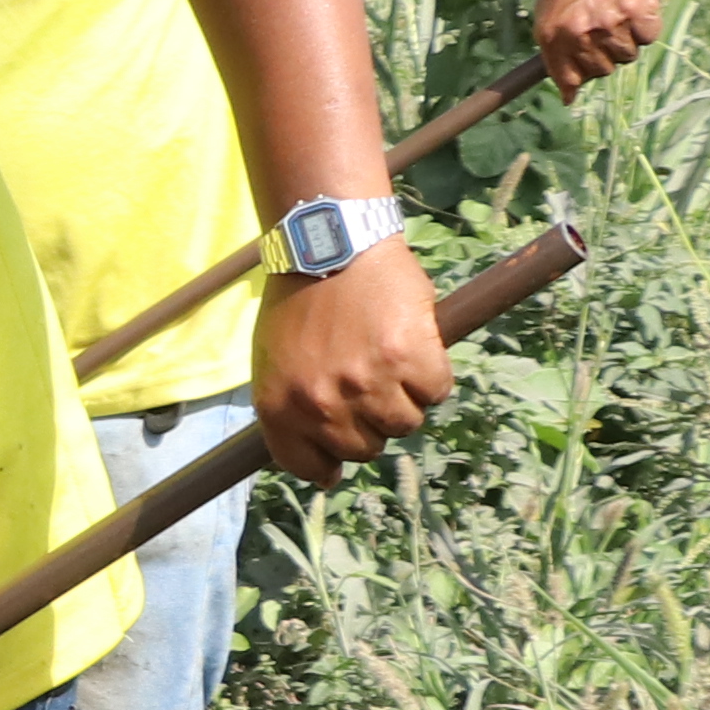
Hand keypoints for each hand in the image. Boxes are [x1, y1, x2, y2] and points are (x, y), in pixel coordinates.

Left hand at [252, 240, 451, 480]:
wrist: (332, 243)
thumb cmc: (301, 299)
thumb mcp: (273, 360)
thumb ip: (292, 406)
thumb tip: (323, 463)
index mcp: (280, 405)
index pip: (307, 467)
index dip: (328, 466)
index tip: (338, 462)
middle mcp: (321, 403)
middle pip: (363, 449)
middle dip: (370, 424)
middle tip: (370, 387)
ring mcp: (366, 384)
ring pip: (405, 424)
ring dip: (405, 399)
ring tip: (390, 361)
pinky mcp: (409, 360)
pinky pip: (436, 392)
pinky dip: (432, 374)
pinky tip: (415, 347)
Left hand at [531, 0, 661, 89]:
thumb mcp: (546, 24)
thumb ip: (554, 61)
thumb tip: (569, 99)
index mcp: (557, 41)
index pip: (573, 81)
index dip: (581, 75)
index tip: (586, 64)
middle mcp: (584, 36)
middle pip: (603, 71)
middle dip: (602, 54)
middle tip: (600, 27)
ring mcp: (613, 25)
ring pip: (628, 56)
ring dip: (624, 40)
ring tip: (615, 14)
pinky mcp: (640, 11)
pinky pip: (648, 38)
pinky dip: (644, 27)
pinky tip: (632, 8)